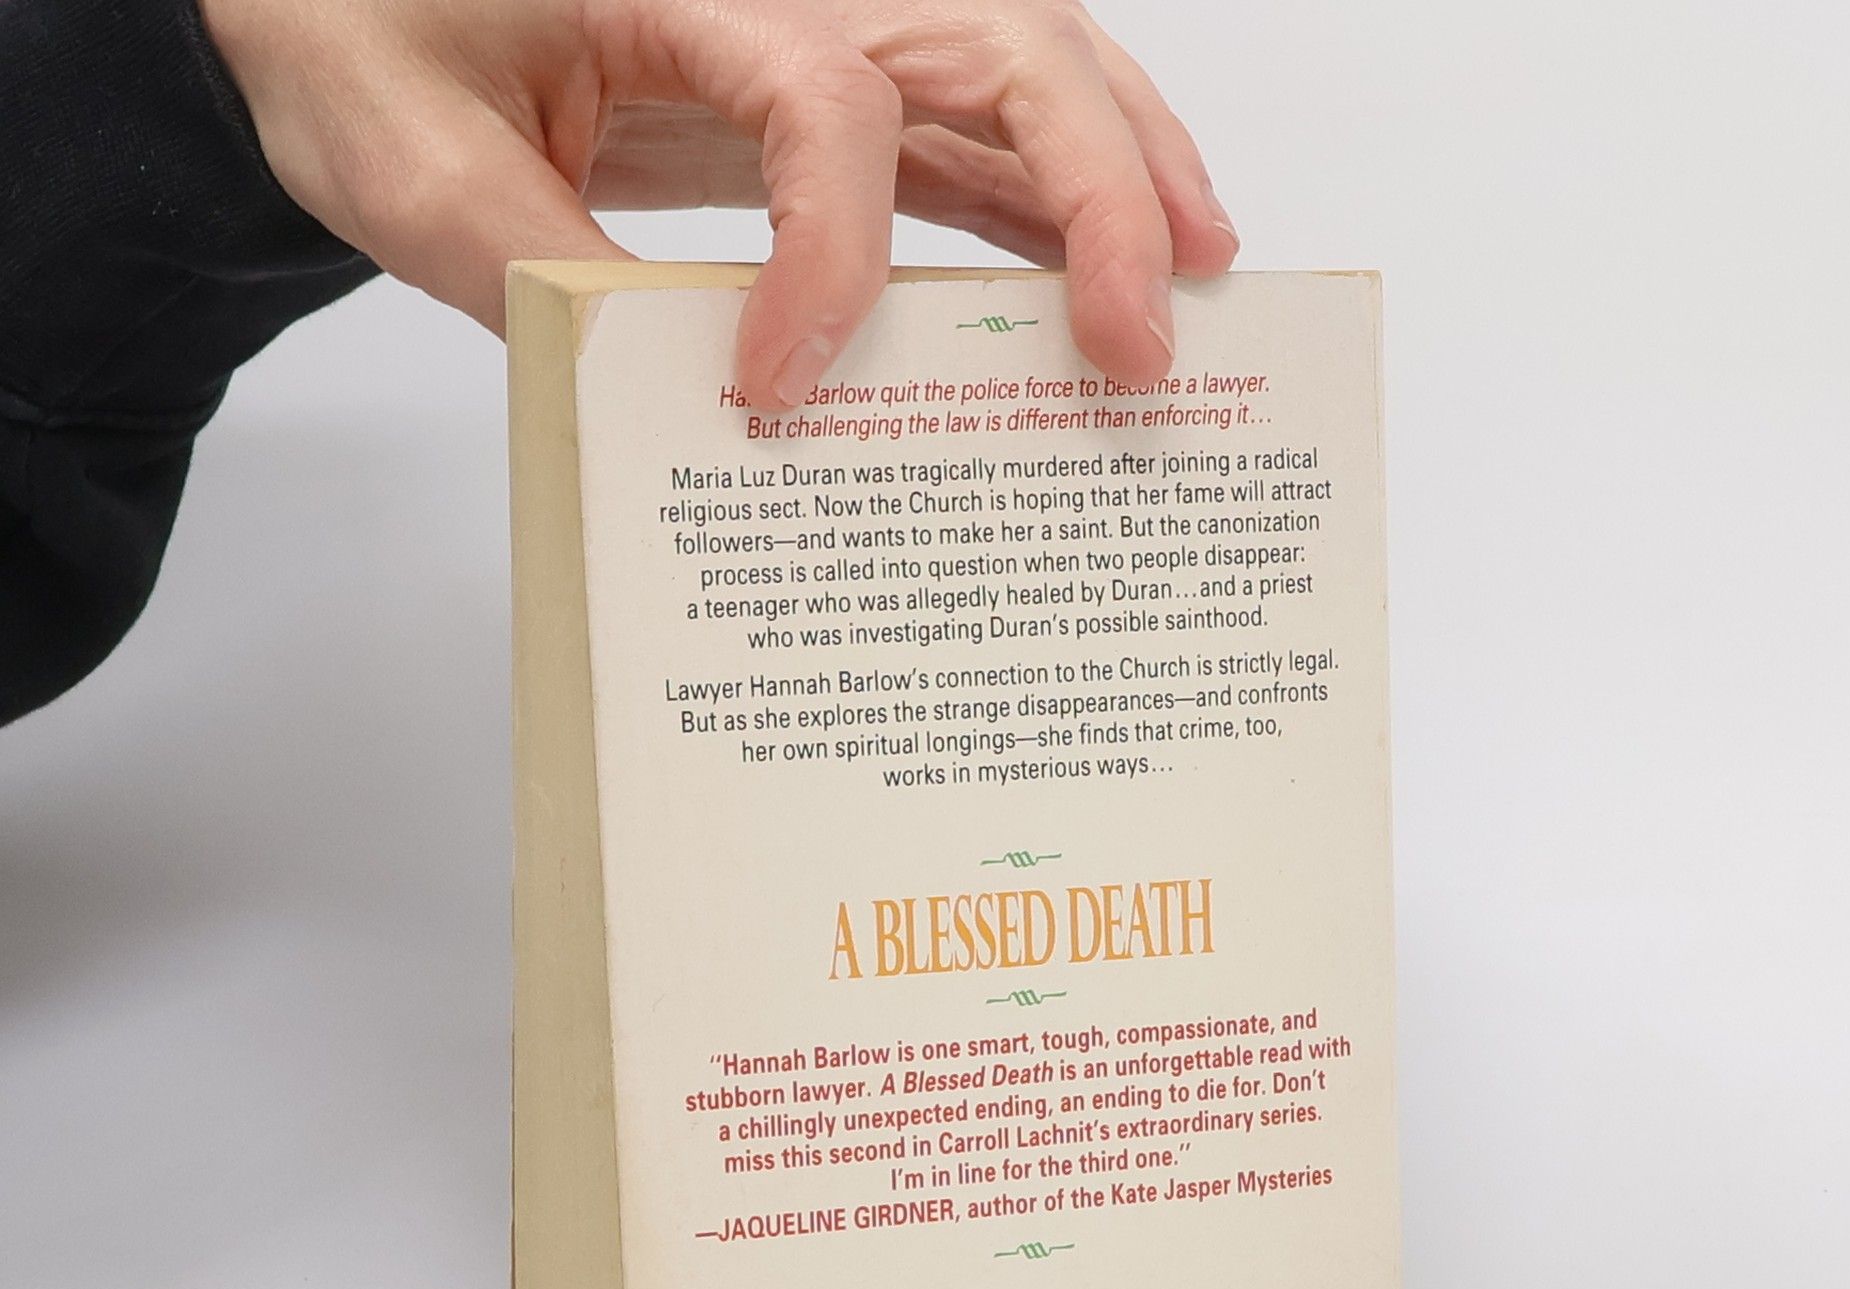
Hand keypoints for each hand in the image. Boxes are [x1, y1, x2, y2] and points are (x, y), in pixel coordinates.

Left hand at [200, 0, 1238, 406]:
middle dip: (1099, 193)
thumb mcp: (410, 158)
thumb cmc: (364, 22)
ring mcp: (829, 15)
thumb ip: (546, 272)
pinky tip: (1105, 272)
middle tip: (1141, 341)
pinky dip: (1055, 197)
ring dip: (1123, 180)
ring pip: (1027, 66)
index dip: (825, 260)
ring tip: (1194, 292)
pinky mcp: (831, 74)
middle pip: (1004, 43)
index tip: (773, 392)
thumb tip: (691, 398)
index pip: (821, 106)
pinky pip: (972, 126)